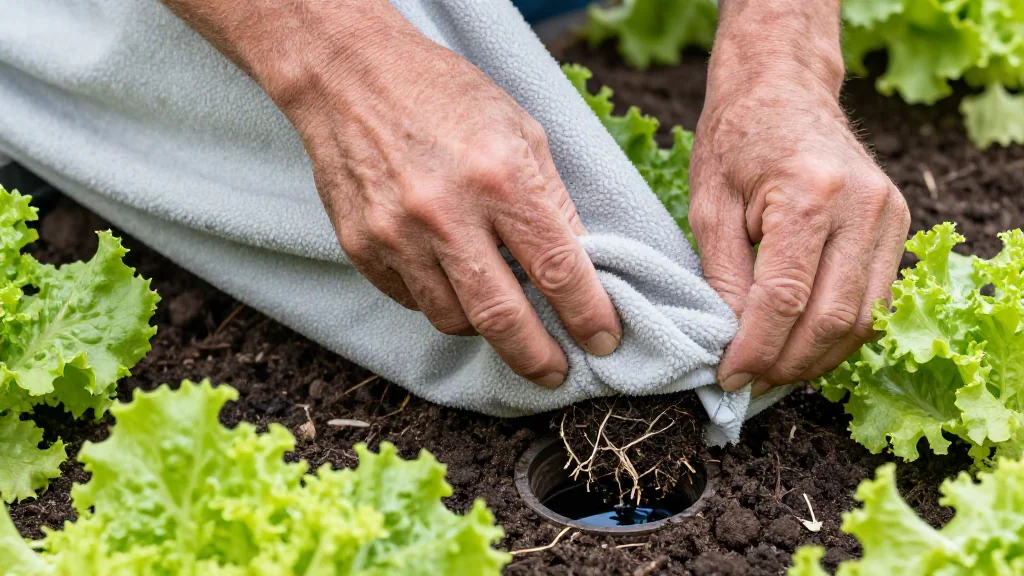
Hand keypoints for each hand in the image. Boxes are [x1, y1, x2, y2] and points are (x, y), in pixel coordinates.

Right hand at [163, 0, 622, 387]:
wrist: (349, 76)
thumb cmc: (446, 97)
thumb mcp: (522, 131)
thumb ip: (551, 202)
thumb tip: (579, 267)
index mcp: (500, 179)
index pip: (558, 271)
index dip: (589, 317)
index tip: (604, 341)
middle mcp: (445, 214)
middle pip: (502, 319)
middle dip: (538, 359)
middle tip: (555, 372)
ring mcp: (396, 236)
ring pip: (452, 320)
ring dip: (484, 326)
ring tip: (498, 307)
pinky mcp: (360, 247)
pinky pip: (410, 301)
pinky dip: (438, 298)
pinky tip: (447, 273)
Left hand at [691, 1, 909, 395]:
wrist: (783, 89)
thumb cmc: (735, 141)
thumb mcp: (708, 207)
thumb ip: (723, 278)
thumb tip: (730, 344)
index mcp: (809, 196)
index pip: (785, 299)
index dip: (756, 349)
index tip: (728, 378)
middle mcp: (862, 207)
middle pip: (833, 318)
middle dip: (787, 363)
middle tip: (748, 384)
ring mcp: (890, 215)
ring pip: (865, 318)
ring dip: (818, 358)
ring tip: (773, 374)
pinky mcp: (899, 224)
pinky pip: (876, 299)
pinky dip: (840, 333)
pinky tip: (803, 346)